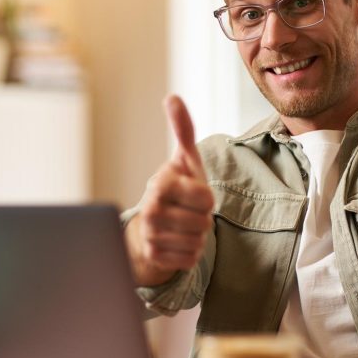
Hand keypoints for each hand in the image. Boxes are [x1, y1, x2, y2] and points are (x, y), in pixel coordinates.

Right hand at [127, 95, 214, 285]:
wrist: (151, 225)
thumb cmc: (175, 189)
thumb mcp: (184, 159)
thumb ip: (183, 129)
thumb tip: (173, 97)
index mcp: (161, 184)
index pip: (207, 199)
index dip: (206, 198)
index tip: (192, 194)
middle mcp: (151, 210)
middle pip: (204, 222)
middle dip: (201, 219)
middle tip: (186, 212)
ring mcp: (150, 235)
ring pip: (198, 242)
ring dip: (196, 237)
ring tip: (181, 226)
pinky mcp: (153, 257)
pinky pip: (190, 260)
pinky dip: (189, 254)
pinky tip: (176, 242)